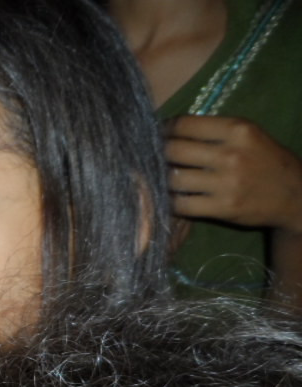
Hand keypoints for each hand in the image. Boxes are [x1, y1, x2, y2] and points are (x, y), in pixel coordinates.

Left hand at [165, 115, 301, 232]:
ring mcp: (226, 183)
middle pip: (173, 150)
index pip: (184, 125)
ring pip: (173, 178)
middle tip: (153, 158)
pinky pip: (181, 204)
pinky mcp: (222, 208)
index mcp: (237, 129)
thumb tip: (172, 128)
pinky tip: (170, 197)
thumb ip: (215, 130)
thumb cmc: (265, 161)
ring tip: (161, 178)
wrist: (294, 195)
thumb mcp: (248, 135)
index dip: (164, 130)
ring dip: (161, 179)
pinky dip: (170, 201)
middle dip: (158, 154)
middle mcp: (231, 154)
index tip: (158, 135)